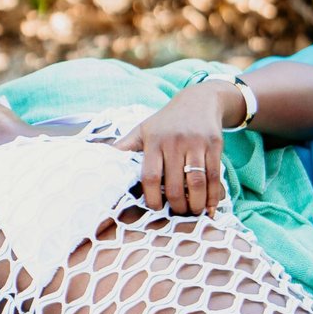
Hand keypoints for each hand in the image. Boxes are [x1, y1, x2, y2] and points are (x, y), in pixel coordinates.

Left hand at [112, 86, 223, 214]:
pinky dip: (214, 195)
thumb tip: (98, 156)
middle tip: (178, 213)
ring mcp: (196, 143)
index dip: (152, 198)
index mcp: (154, 141)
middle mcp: (174, 142)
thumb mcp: (143, 130)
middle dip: (177, 205)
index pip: (150, 176)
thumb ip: (124, 147)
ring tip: (193, 211)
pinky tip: (211, 206)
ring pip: (197, 182)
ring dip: (196, 203)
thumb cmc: (166, 121)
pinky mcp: (214, 145)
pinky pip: (215, 176)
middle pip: (175, 184)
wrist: (199, 100)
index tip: (156, 208)